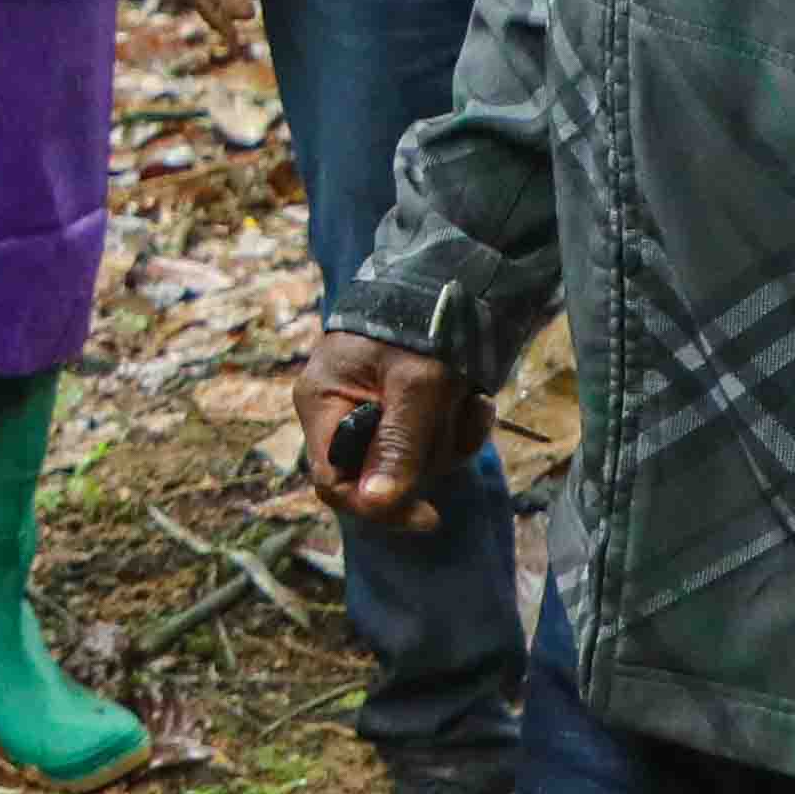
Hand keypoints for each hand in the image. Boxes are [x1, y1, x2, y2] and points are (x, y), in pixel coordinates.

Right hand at [292, 323, 484, 544]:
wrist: (451, 278)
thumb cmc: (421, 325)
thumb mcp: (416, 385)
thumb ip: (398, 444)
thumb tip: (379, 504)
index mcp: (322, 403)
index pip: (333, 481)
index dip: (376, 505)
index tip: (427, 516)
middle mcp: (341, 413)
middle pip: (379, 475)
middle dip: (427, 456)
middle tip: (456, 417)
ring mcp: (374, 413)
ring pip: (413, 462)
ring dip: (450, 437)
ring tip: (467, 400)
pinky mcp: (406, 411)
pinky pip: (432, 443)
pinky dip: (458, 427)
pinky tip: (472, 400)